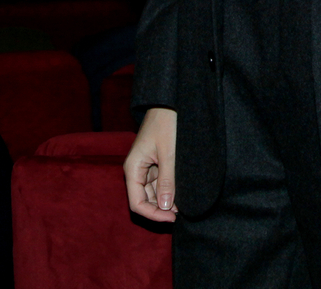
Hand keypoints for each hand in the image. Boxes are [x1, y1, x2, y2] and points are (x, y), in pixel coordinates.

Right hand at [124, 107, 177, 221]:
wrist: (172, 101)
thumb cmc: (167, 123)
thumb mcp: (169, 153)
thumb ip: (167, 180)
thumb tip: (165, 207)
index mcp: (133, 168)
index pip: (137, 203)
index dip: (154, 215)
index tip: (173, 218)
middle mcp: (137, 170)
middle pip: (145, 200)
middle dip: (162, 209)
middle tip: (184, 212)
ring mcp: (147, 167)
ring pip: (154, 193)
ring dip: (168, 200)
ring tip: (187, 203)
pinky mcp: (157, 162)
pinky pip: (161, 182)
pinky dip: (171, 189)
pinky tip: (185, 192)